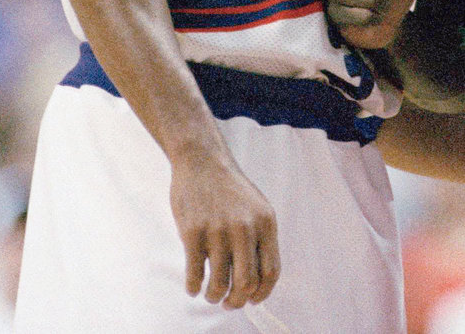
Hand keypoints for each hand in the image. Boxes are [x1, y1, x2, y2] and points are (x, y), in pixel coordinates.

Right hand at [170, 154, 280, 308]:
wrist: (202, 160)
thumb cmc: (229, 189)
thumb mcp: (256, 209)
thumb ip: (260, 240)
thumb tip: (257, 284)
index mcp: (266, 223)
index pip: (271, 272)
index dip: (262, 293)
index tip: (252, 300)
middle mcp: (245, 228)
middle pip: (246, 283)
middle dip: (236, 301)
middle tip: (228, 302)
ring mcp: (218, 231)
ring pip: (220, 284)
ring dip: (214, 296)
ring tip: (211, 294)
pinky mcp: (193, 232)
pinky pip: (195, 274)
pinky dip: (194, 288)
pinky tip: (194, 287)